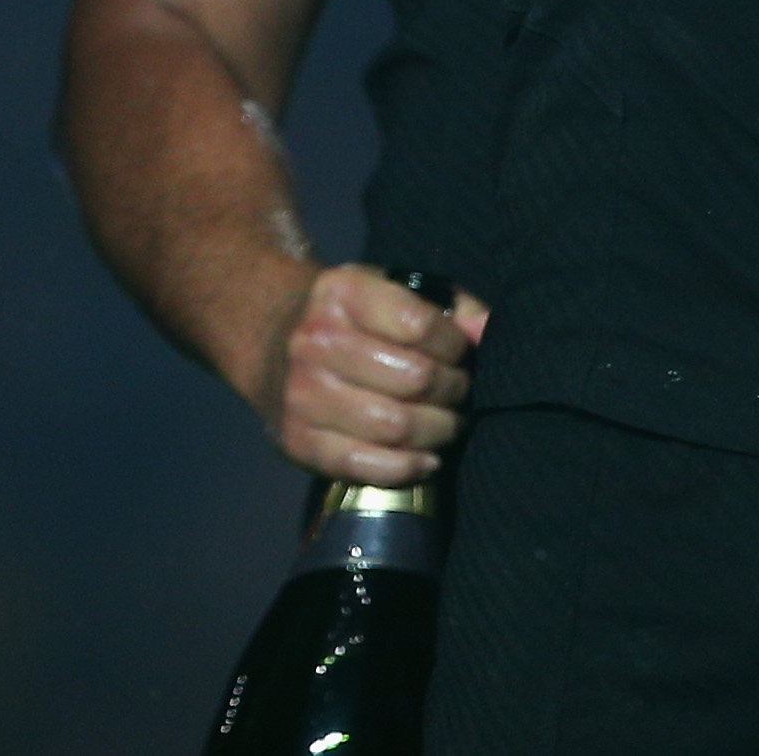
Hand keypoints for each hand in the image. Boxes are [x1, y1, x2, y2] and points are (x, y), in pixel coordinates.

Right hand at [258, 262, 485, 487]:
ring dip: (438, 431)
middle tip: (460, 393)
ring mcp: (301, 394)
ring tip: (447, 423)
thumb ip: (447, 307)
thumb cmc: (350, 317)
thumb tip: (488, 330)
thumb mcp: (388, 290)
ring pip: (395, 426)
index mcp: (339, 293)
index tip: (459, 353)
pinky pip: (365, 466)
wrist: (271, 341)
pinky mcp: (297, 440)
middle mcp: (314, 341)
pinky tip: (425, 457)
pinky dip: (407, 468)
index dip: (455, 345)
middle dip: (453, 390)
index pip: (420, 324)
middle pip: (414, 378)